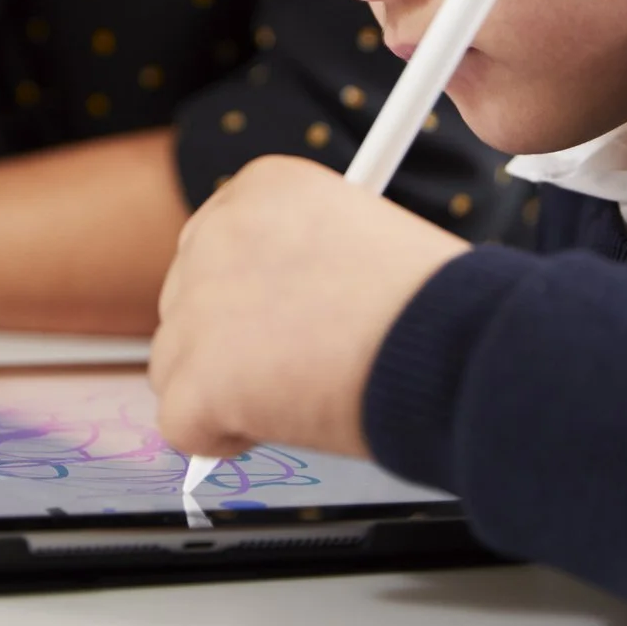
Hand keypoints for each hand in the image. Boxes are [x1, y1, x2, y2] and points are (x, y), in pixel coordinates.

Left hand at [149, 156, 468, 460]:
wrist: (450, 345)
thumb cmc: (429, 303)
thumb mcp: (360, 238)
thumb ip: (297, 258)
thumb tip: (265, 310)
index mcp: (263, 186)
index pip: (218, 246)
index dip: (254, 297)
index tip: (290, 320)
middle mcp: (219, 229)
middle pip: (188, 301)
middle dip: (232, 343)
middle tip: (300, 365)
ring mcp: (199, 302)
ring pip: (176, 362)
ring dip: (225, 390)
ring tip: (303, 390)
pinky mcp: (196, 375)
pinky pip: (180, 423)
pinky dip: (221, 438)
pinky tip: (280, 421)